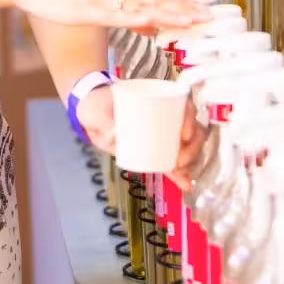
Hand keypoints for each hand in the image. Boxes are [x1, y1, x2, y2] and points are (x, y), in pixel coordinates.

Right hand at [11, 0, 207, 31]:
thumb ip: (126, 10)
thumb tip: (151, 25)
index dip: (182, 0)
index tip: (204, 10)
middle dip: (185, 6)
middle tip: (210, 17)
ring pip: (144, 2)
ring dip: (171, 12)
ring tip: (194, 21)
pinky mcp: (89, 6)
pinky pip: (120, 13)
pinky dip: (142, 17)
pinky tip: (157, 23)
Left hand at [76, 86, 203, 189]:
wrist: (90, 115)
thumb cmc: (97, 104)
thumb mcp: (97, 108)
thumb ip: (103, 120)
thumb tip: (115, 134)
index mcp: (157, 100)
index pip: (183, 105)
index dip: (190, 119)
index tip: (184, 135)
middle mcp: (165, 116)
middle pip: (192, 129)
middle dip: (192, 147)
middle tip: (180, 160)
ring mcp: (162, 134)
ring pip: (186, 147)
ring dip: (189, 161)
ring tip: (181, 172)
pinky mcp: (154, 152)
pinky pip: (171, 162)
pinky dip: (179, 173)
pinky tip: (185, 184)